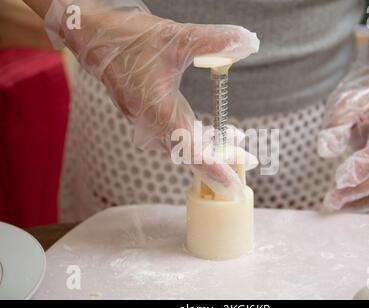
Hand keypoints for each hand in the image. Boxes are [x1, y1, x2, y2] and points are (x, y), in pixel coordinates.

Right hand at [44, 0, 258, 199]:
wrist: (95, 39)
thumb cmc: (130, 40)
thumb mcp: (176, 38)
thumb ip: (213, 41)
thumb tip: (248, 41)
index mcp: (158, 111)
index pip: (190, 152)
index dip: (214, 171)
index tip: (234, 185)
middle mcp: (151, 125)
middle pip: (190, 156)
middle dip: (220, 162)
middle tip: (249, 160)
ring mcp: (147, 124)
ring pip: (183, 149)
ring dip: (209, 149)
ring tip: (238, 141)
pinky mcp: (147, 119)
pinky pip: (175, 139)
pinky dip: (196, 140)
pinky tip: (214, 132)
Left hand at [318, 45, 368, 212]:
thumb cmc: (361, 102)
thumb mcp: (344, 103)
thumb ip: (336, 124)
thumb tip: (327, 151)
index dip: (361, 168)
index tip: (338, 180)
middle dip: (357, 192)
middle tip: (330, 200)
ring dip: (361, 204)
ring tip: (335, 206)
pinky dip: (368, 205)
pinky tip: (347, 207)